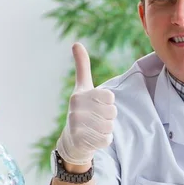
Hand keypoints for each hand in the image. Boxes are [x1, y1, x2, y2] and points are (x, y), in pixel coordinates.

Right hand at [56, 43, 117, 164]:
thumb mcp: (82, 87)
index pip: (110, 97)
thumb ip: (82, 66)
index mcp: (79, 95)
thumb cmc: (81, 110)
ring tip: (94, 129)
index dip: (108, 103)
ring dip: (106, 129)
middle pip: (112, 111)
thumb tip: (76, 43)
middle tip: (95, 119)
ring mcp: (77, 126)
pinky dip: (104, 140)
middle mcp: (76, 109)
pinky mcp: (82, 141)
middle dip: (108, 117)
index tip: (97, 105)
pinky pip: (107, 139)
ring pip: (110, 126)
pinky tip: (93, 138)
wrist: (71, 141)